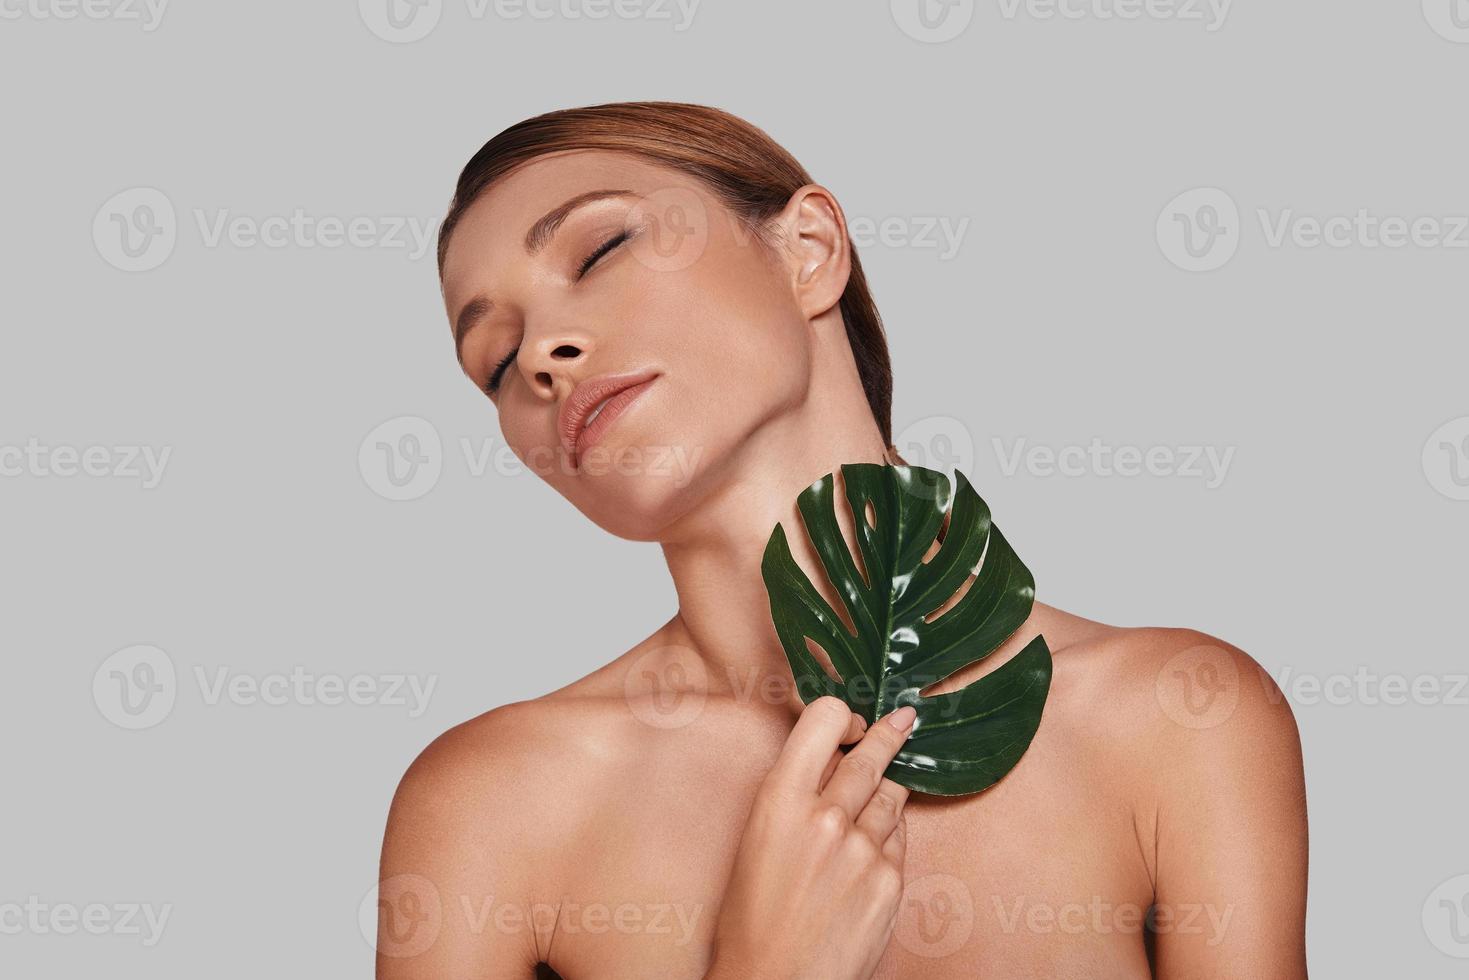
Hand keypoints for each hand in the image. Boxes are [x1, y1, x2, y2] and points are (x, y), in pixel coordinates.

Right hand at [707, 696, 916, 979]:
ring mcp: (863, 848)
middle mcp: (825, 815)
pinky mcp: (889, 879)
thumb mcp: (756, 839)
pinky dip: (890, 834)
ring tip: (894, 774)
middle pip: (870, 755)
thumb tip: (828, 764)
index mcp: (779, 799)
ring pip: (891, 795)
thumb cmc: (752, 918)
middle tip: (904, 717)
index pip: (824, 720)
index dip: (842, 715)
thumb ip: (793, 796)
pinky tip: (876, 842)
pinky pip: (898, 839)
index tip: (851, 721)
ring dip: (890, 786)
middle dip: (888, 734)